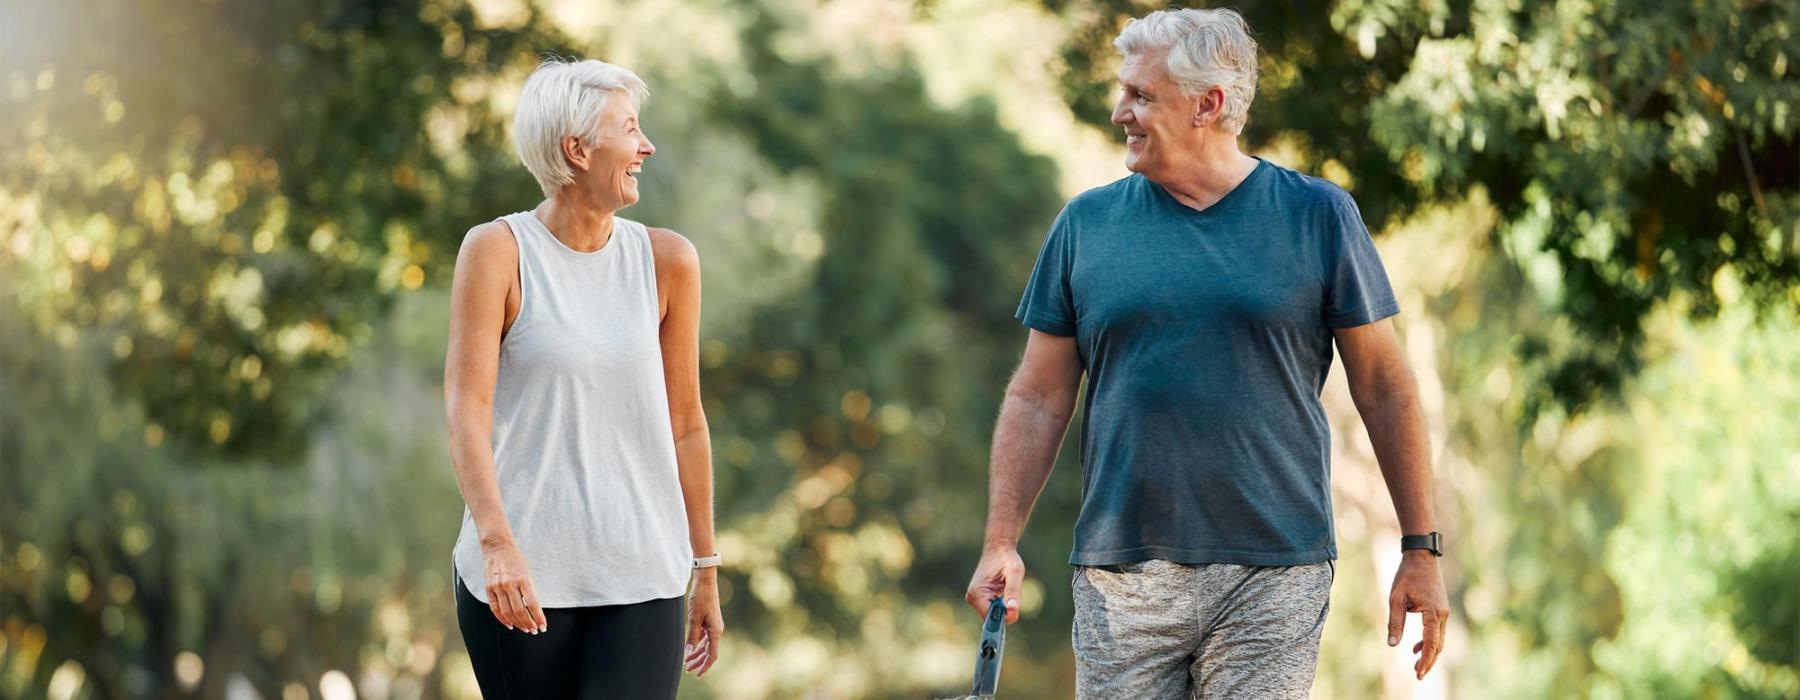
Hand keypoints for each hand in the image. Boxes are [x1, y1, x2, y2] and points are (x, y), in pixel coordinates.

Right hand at [482, 540, 546, 633]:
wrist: (498, 547)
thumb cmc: (516, 560)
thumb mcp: (527, 573)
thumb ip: (529, 590)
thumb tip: (534, 610)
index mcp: (523, 579)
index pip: (533, 604)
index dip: (538, 617)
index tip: (543, 626)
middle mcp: (510, 583)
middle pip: (520, 611)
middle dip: (528, 623)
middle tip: (534, 630)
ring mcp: (497, 586)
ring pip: (508, 612)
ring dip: (518, 623)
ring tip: (525, 629)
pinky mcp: (488, 588)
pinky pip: (495, 608)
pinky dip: (503, 619)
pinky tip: (510, 624)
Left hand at [685, 569, 723, 676]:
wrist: (705, 582)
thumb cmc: (700, 598)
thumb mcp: (694, 618)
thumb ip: (691, 636)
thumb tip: (688, 653)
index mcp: (716, 632)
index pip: (712, 655)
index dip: (705, 666)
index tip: (698, 675)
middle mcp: (716, 631)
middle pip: (709, 652)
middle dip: (698, 662)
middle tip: (687, 670)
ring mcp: (713, 626)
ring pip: (706, 645)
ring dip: (697, 654)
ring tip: (687, 662)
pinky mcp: (709, 622)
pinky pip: (704, 638)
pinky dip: (697, 644)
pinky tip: (690, 648)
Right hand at [965, 546, 1024, 624]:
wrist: (999, 549)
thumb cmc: (1007, 558)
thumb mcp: (1015, 572)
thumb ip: (1013, 592)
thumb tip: (1012, 611)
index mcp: (977, 593)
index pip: (991, 619)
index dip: (1005, 616)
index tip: (1013, 605)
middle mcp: (972, 598)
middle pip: (992, 619)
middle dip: (1005, 610)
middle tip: (1009, 591)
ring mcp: (974, 599)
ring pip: (994, 615)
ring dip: (1004, 606)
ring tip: (1005, 588)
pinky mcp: (979, 599)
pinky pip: (993, 610)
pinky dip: (1001, 604)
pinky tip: (1002, 590)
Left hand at [1387, 551, 1448, 678]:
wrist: (1421, 556)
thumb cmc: (1407, 575)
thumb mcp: (1396, 598)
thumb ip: (1395, 622)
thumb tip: (1392, 644)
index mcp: (1433, 613)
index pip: (1431, 643)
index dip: (1425, 660)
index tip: (1418, 673)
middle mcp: (1442, 614)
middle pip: (1438, 645)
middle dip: (1428, 661)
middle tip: (1418, 676)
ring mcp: (1443, 612)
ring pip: (1439, 639)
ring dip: (1429, 653)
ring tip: (1416, 666)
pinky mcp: (1440, 609)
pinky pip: (1436, 631)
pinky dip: (1428, 641)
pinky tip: (1415, 648)